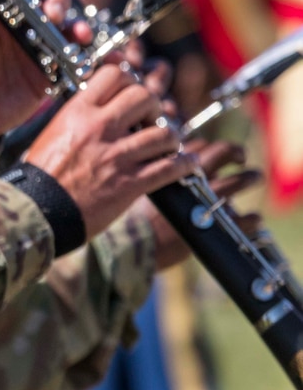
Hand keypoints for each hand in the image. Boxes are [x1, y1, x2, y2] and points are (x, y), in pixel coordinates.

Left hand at [0, 0, 79, 151]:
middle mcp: (23, 24)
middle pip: (51, 1)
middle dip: (57, 2)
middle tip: (52, 13)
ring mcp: (39, 48)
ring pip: (67, 28)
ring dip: (78, 26)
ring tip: (79, 33)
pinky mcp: (50, 74)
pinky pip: (76, 62)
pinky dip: (93, 58)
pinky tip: (106, 58)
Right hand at [24, 63, 197, 235]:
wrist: (39, 208)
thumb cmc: (44, 171)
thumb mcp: (56, 130)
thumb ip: (81, 114)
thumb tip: (105, 104)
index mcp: (78, 112)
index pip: (114, 75)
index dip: (130, 79)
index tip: (132, 91)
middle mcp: (99, 128)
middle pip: (144, 97)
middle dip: (154, 105)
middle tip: (151, 117)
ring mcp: (116, 156)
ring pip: (163, 133)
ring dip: (171, 137)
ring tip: (168, 142)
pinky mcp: (130, 183)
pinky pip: (169, 168)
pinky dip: (185, 164)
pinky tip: (187, 162)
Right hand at [143, 138, 262, 269]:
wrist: (136, 244)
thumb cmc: (134, 217)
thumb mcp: (141, 186)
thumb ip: (157, 175)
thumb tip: (169, 169)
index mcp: (174, 166)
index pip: (197, 145)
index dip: (205, 147)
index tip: (210, 153)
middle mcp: (193, 178)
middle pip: (222, 151)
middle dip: (235, 151)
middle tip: (240, 157)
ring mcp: (209, 201)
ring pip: (239, 181)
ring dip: (251, 177)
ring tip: (255, 177)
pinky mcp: (221, 226)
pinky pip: (248, 219)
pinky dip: (253, 218)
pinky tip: (254, 219)